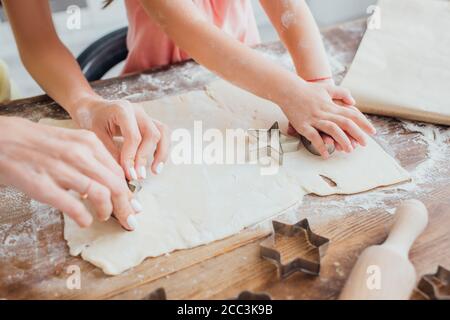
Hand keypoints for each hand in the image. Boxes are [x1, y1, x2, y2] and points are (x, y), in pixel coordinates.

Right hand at [0, 117, 140, 229]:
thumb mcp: (73, 143)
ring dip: (107, 211)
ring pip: (100, 194)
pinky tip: (85, 221)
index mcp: (89, 143)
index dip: (129, 193)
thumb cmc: (42, 144)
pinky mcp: (43, 185)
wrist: (4, 139)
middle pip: (115, 184)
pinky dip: (84, 217)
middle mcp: (78, 154)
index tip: (134, 206)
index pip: (119, 172)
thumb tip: (115, 183)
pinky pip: (73, 206)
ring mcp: (61, 169)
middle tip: (129, 220)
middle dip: (126, 206)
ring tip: (104, 216)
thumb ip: (94, 160)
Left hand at [72, 97, 169, 180]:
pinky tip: (156, 164)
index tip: (129, 173)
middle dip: (145, 157)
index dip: (132, 157)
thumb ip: (110, 152)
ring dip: (161, 153)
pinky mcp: (150, 122)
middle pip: (151, 134)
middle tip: (138, 175)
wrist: (92, 108)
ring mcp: (146, 115)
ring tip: (155, 171)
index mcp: (122, 110)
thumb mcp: (95, 136)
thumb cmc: (92, 120)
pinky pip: (163, 134)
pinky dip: (162, 149)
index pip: (133, 136)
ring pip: (163, 132)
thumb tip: (126, 173)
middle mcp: (137, 111)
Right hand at [282, 80, 375, 157]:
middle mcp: (325, 112)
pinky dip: (320, 145)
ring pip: (332, 130)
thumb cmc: (306, 89)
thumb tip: (353, 102)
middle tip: (364, 144)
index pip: (352, 114)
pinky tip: (326, 153)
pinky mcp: (303, 125)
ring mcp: (314, 119)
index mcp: (331, 105)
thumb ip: (342, 93)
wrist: (287, 89)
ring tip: (349, 150)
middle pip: (345, 123)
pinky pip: (313, 137)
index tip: (372, 131)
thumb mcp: (327, 88)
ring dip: (342, 140)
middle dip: (357, 134)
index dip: (363, 123)